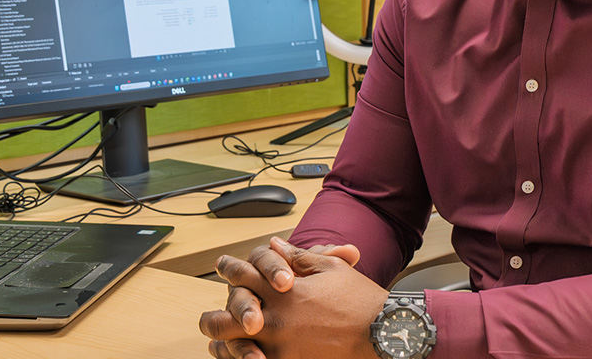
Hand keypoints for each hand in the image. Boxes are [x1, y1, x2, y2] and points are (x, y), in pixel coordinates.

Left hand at [199, 240, 385, 358]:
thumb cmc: (359, 298)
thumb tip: (274, 244)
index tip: (222, 266)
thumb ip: (298, 256)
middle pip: (225, 320)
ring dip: (223, 346)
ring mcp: (280, 346)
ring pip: (233, 349)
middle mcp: (275, 318)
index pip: (243, 275)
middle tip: (210, 319)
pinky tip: (244, 357)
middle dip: (212, 319)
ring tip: (219, 344)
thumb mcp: (330, 268)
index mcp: (283, 290)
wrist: (381, 332)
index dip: (229, 269)